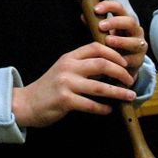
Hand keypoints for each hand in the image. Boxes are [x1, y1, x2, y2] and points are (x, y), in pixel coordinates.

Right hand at [11, 42, 135, 127]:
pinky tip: (108, 110)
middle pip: (102, 64)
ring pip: (100, 87)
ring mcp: (66, 83)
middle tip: (131, 80)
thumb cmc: (49, 88)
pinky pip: (91, 104)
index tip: (124, 63)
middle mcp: (68, 67)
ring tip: (130, 96)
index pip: (96, 47)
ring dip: (118, 92)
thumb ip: (82, 66)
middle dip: (121, 72)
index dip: (114, 54)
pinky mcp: (65, 100)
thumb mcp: (64, 70)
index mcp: (69, 57)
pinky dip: (103, 108)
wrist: (26, 103)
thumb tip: (110, 68)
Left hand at [94, 0, 147, 79]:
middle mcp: (135, 31)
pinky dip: (123, 59)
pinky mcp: (139, 60)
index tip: (96, 9)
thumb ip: (95, 25)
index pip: (119, 8)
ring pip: (134, 41)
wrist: (123, 64)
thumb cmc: (112, 45)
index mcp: (125, 21)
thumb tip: (84, 16)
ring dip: (120, 40)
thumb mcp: (104, 33)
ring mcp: (139, 45)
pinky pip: (133, 59)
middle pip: (130, 22)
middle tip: (101, 26)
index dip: (108, 6)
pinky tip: (113, 59)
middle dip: (115, 22)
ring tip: (107, 41)